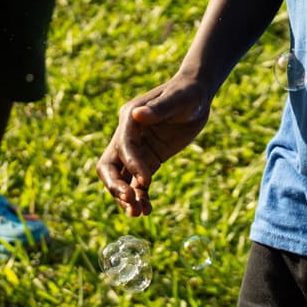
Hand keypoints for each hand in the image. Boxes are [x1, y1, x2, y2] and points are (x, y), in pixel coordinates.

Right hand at [98, 74, 215, 215]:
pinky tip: (147, 210)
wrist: (197, 96)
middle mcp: (127, 136)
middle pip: (109, 165)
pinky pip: (138, 183)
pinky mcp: (148, 160)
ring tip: (139, 213)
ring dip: (127, 197)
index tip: (148, 179)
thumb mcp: (178, 99)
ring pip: (122, 179)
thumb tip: (137, 114)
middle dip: (115, 185)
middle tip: (130, 202)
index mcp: (130, 118)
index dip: (132, 163)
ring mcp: (136, 150)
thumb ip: (159, 108)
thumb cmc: (187, 93)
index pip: (123, 145)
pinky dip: (141, 196)